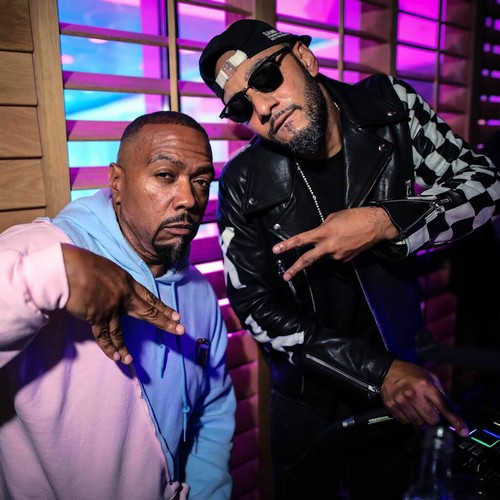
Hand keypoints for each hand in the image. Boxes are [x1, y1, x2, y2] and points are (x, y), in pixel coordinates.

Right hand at [62, 244, 184, 364]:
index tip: (176, 315)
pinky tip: (115, 357)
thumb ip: (113, 282)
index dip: (162, 307)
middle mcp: (124, 295)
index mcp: (127, 281)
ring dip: (125, 348)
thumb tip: (113, 290)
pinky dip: (109, 348)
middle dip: (165, 323)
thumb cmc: (81, 264)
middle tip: (181, 331)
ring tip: (130, 361)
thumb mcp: (106, 268)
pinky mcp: (98, 317)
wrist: (66, 269)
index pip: (149, 296)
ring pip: (121, 332)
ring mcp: (112, 308)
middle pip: (148, 312)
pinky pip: (105, 336)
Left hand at [272, 206, 397, 280]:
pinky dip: (336, 250)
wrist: (376, 226)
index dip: (287, 245)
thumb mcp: (334, 217)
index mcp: (323, 233)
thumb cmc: (355, 216)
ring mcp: (337, 256)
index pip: (301, 240)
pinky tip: (345, 242)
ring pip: (324, 255)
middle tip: (286, 276)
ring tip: (339, 237)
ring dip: (325, 249)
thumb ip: (322, 227)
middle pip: (308, 259)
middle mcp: (329, 247)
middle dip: (295, 268)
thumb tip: (318, 235)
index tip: (276, 250)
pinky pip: (335, 256)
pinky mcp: (346, 260)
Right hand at [381, 359, 468, 436]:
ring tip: (417, 408)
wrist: (387, 370)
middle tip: (430, 411)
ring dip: (421, 420)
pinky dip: (409, 419)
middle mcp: (413, 394)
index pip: (444, 407)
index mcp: (425, 385)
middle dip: (434, 418)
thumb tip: (454, 409)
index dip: (455, 421)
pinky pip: (406, 422)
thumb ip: (442, 393)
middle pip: (432, 420)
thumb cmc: (410, 373)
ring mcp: (402, 402)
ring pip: (419, 424)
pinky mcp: (392, 407)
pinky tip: (408, 409)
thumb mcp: (429, 377)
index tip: (463, 431)